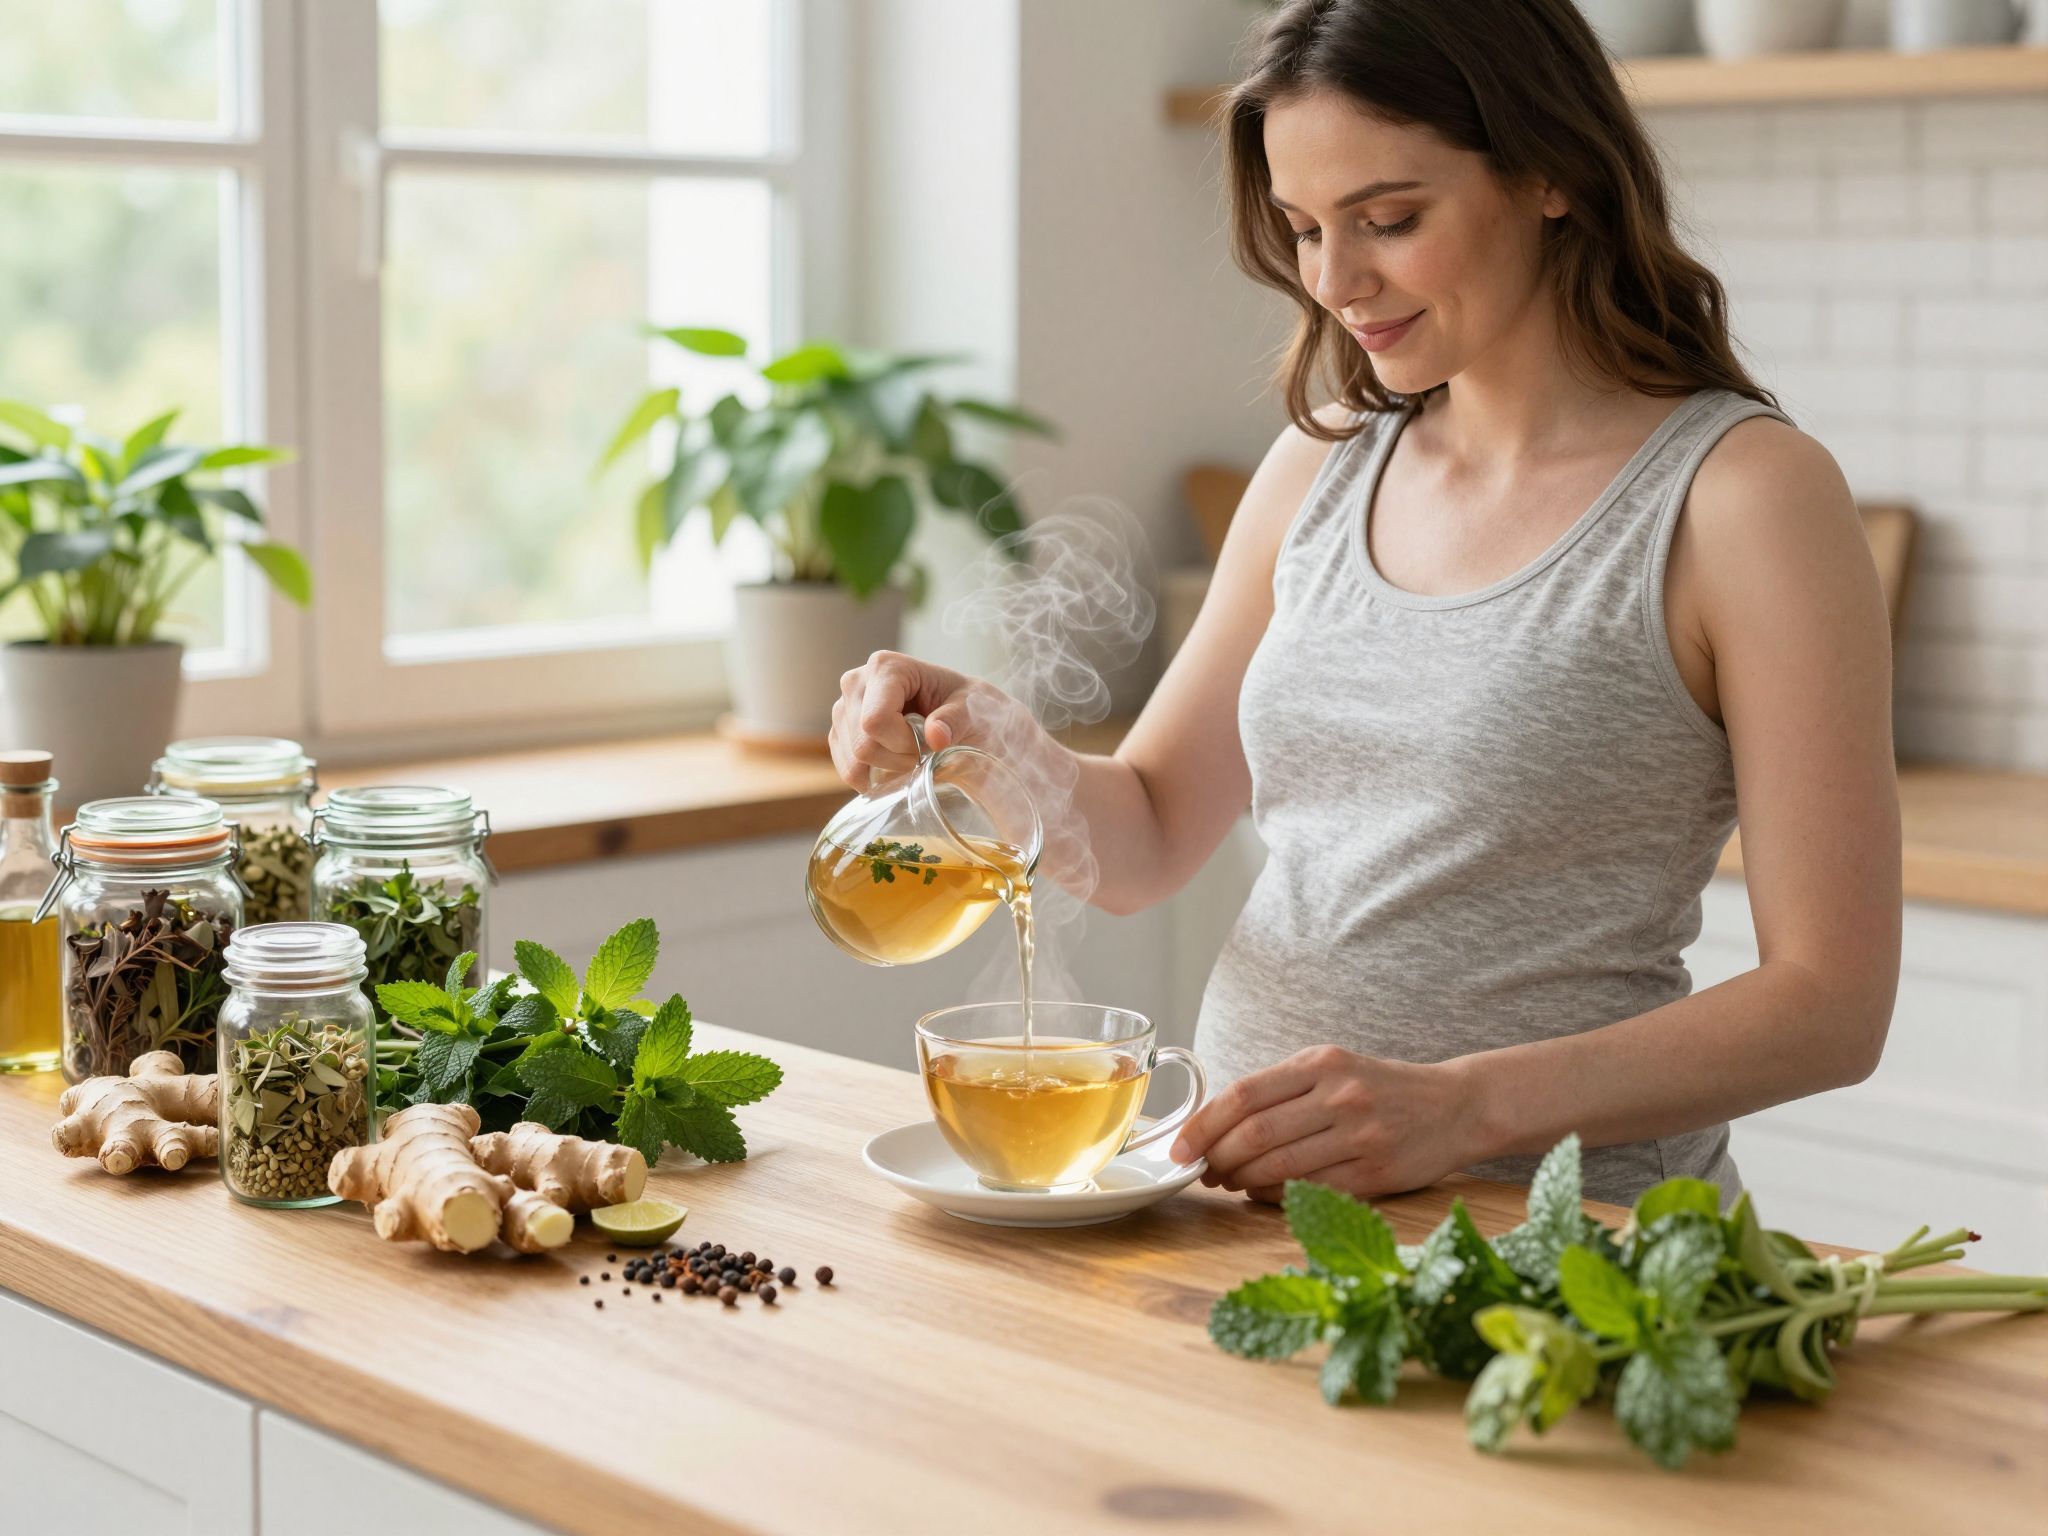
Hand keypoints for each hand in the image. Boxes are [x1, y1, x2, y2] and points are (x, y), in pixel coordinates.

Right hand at [829, 650, 985, 787]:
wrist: (963, 715)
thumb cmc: (968, 707)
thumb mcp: (973, 710)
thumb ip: (956, 720)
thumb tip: (936, 736)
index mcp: (886, 667)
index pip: (875, 721)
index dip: (902, 743)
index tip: (928, 742)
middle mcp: (856, 682)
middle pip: (862, 743)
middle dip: (897, 758)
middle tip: (922, 751)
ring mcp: (843, 706)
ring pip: (853, 760)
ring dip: (886, 767)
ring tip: (909, 752)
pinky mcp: (840, 730)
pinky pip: (845, 768)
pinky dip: (871, 776)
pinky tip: (892, 764)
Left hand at [1169, 1045, 1481, 1204]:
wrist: (1455, 1106)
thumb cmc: (1380, 1089)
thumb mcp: (1332, 1069)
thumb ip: (1281, 1090)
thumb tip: (1218, 1129)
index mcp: (1321, 1063)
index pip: (1244, 1094)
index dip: (1204, 1125)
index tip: (1181, 1147)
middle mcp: (1339, 1095)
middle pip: (1254, 1133)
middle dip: (1217, 1158)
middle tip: (1203, 1171)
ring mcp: (1359, 1135)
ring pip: (1277, 1166)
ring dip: (1240, 1181)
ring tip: (1227, 1183)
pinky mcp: (1374, 1174)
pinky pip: (1308, 1191)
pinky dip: (1274, 1195)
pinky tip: (1262, 1193)